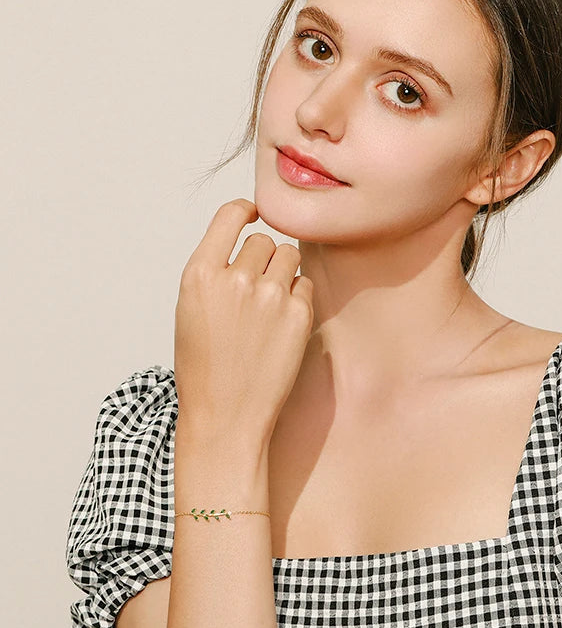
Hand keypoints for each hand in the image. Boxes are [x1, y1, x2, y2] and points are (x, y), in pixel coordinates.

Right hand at [173, 198, 313, 451]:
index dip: (245, 211)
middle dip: (262, 258)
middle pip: (263, 241)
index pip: (229, 215)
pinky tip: (281, 325)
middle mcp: (235, 279)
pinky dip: (297, 298)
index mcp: (199, 275)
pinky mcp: (298, 314)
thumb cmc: (205, 368)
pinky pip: (304, 285)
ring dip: (283, 273)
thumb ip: (215, 272)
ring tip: (269, 307)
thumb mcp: (191, 310)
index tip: (254, 214)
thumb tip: (246, 240)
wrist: (226, 416)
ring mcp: (269, 297)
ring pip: (288, 257)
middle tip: (255, 290)